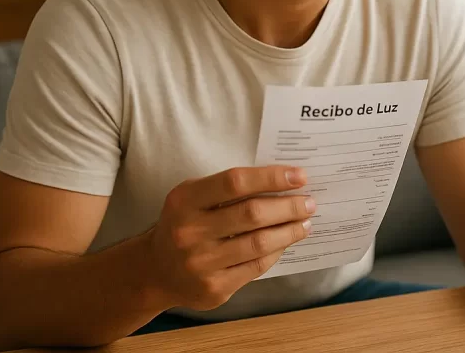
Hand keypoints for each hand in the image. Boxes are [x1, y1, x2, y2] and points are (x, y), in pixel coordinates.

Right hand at [146, 166, 314, 310]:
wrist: (155, 271)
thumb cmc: (183, 224)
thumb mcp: (192, 197)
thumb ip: (228, 188)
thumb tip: (281, 181)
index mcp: (185, 200)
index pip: (235, 182)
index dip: (271, 178)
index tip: (299, 176)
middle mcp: (190, 232)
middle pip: (252, 214)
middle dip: (288, 206)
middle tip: (309, 202)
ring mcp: (202, 263)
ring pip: (259, 243)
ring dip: (289, 231)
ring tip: (305, 222)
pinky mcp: (214, 288)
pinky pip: (256, 267)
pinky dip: (276, 251)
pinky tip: (286, 242)